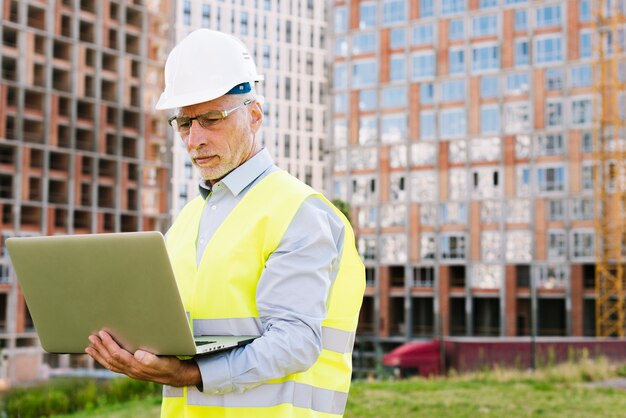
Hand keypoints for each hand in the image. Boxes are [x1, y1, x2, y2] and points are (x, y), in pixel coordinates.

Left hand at [85, 330, 200, 386]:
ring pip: (110, 364)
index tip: (102, 334)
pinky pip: (114, 367)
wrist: (174, 375)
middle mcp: (131, 370)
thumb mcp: (164, 361)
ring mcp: (130, 371)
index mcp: (137, 366)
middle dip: (100, 348)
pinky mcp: (131, 371)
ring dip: (99, 355)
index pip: (118, 354)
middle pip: (111, 359)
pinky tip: (101, 356)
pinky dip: (104, 361)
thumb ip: (151, 359)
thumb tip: (137, 354)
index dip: (109, 344)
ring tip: (89, 347)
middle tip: (91, 337)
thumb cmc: (170, 365)